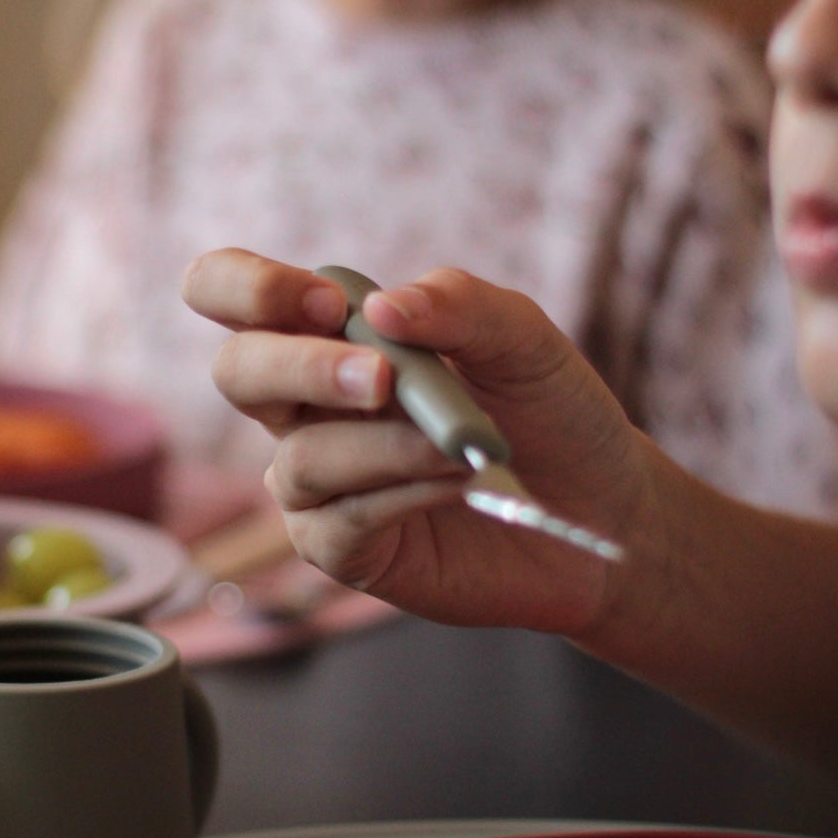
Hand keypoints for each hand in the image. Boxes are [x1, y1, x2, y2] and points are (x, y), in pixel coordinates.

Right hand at [182, 249, 659, 639]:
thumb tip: (379, 306)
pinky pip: (337, 521)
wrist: (605, 509)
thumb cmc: (552, 413)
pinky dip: (400, 493)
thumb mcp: (522, 339)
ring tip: (463, 447)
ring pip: (298, 459)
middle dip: (299, 366)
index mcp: (331, 336)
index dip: (250, 288)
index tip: (331, 303)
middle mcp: (309, 406)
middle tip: (382, 377)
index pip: (232, 295)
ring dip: (384, 447)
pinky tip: (456, 483)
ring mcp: (320, 481)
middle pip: (238, 372)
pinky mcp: (344, 548)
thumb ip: (458, 305)